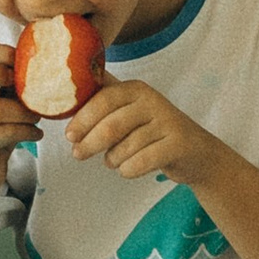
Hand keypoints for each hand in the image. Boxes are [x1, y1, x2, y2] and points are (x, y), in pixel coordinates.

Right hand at [0, 46, 32, 191]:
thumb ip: (11, 83)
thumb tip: (42, 60)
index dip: (3, 52)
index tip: (24, 65)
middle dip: (3, 75)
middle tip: (27, 87)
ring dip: (24, 113)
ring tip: (37, 117)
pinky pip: (4, 133)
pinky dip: (26, 132)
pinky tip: (36, 134)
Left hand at [68, 78, 219, 189]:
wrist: (196, 152)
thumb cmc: (152, 131)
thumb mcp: (129, 110)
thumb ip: (102, 99)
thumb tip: (62, 91)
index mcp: (136, 88)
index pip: (102, 98)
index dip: (83, 118)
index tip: (69, 135)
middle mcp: (153, 101)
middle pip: (111, 125)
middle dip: (90, 143)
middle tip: (77, 154)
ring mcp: (167, 122)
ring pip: (125, 147)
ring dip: (112, 159)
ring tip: (112, 161)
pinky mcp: (178, 144)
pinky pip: (142, 162)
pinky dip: (129, 170)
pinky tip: (127, 169)